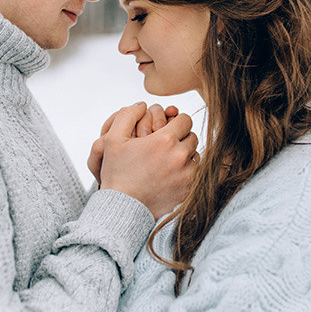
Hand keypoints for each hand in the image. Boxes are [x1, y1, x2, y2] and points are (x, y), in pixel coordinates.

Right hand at [99, 103, 197, 219]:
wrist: (123, 207)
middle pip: (193, 137)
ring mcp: (187, 175)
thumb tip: (141, 105)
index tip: (168, 129)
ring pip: (196, 156)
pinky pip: (198, 175)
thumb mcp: (112, 140)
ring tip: (169, 162)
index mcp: (164, 140)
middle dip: (181, 138)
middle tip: (166, 146)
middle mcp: (180, 156)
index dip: (176, 122)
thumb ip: (127, 115)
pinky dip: (189, 173)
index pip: (185, 120)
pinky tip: (174, 175)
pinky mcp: (189, 190)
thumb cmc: (117, 173)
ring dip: (186, 156)